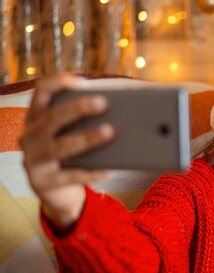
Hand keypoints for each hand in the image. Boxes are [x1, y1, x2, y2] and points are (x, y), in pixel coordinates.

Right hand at [19, 74, 113, 231]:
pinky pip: (68, 177)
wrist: (57, 190)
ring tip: (109, 131)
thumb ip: (87, 119)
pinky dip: (89, 172)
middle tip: (103, 103)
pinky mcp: (43, 183)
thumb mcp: (72, 133)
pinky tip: (108, 169)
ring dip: (86, 138)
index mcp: (36, 118)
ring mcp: (33, 161)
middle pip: (51, 118)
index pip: (41, 92)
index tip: (84, 82)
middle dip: (77, 109)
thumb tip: (125, 110)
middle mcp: (29, 137)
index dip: (60, 84)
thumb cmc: (72, 153)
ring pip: (59, 147)